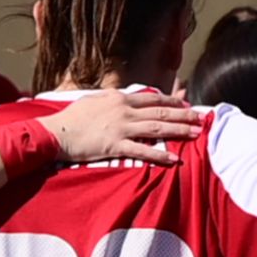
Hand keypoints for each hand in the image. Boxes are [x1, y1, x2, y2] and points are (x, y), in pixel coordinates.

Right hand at [44, 88, 201, 165]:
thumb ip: (111, 100)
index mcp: (119, 98)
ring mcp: (121, 127)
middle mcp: (124, 110)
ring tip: (196, 134)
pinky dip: (160, 155)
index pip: (152, 98)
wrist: (56, 132)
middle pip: (160, 112)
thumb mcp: (93, 101)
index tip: (186, 105)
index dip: (171, 101)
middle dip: (183, 116)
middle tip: (200, 119)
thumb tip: (122, 97)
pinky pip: (143, 150)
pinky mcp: (115, 145)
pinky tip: (175, 159)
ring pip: (157, 128)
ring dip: (178, 131)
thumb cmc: (71, 118)